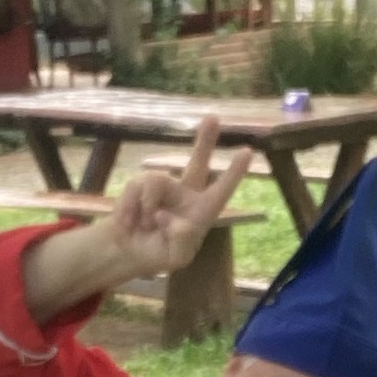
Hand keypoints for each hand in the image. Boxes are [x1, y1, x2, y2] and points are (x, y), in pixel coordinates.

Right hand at [103, 117, 253, 277]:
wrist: (128, 252)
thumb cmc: (158, 254)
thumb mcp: (175, 258)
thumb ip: (181, 242)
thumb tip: (172, 218)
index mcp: (200, 212)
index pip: (220, 191)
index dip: (233, 172)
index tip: (247, 151)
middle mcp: (184, 194)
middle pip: (197, 162)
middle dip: (205, 140)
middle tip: (213, 117)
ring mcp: (162, 188)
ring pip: (156, 180)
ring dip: (146, 205)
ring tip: (143, 224)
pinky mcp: (139, 186)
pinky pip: (136, 187)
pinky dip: (130, 208)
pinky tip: (129, 223)